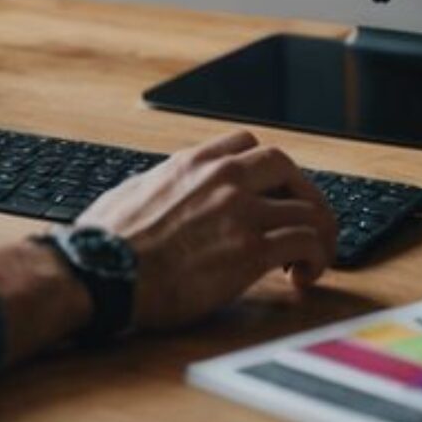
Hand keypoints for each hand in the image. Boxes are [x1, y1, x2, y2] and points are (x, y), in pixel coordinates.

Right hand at [77, 130, 337, 330]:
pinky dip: (315, 259)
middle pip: (286, 167)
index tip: (268, 194)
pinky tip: (300, 277)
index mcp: (191, 163)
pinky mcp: (251, 251)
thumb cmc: (107, 240)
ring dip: (317, 232)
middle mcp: (222, 179)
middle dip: (300, 194)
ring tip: (310, 258)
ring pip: (309, 207)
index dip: (265, 170)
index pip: (247, 144)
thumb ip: (158, 184)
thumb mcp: (132, 191)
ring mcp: (240, 212)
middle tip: (300, 222)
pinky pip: (307, 242)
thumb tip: (157, 188)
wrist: (105, 272)